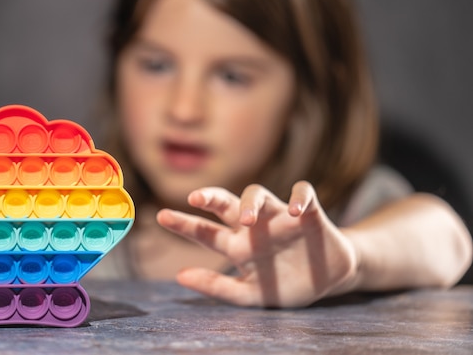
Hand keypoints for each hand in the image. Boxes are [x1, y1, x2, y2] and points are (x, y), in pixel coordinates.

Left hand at [156, 181, 358, 307]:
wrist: (327, 281)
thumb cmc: (284, 284)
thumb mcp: (250, 294)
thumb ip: (217, 287)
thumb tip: (180, 276)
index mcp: (237, 244)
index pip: (206, 231)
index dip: (184, 224)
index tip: (161, 216)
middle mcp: (254, 225)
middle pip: (227, 203)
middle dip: (211, 197)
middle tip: (195, 198)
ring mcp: (279, 216)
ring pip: (259, 194)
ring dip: (252, 202)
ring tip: (248, 218)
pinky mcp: (308, 212)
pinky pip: (303, 194)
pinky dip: (299, 197)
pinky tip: (295, 210)